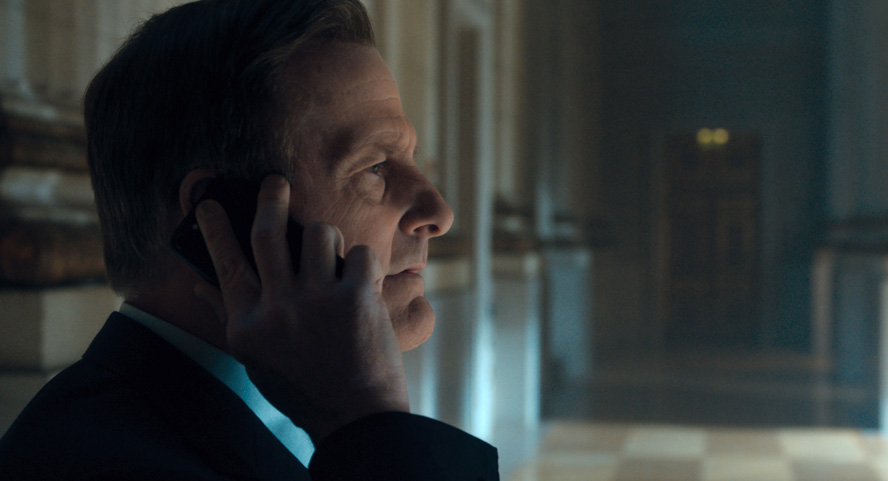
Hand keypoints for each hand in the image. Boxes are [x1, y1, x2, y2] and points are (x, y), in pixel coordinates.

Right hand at [193, 174, 408, 441]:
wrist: (355, 417)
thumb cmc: (305, 388)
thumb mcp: (256, 359)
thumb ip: (230, 317)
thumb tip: (199, 285)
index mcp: (248, 324)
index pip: (226, 265)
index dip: (216, 230)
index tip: (208, 202)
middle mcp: (276, 308)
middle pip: (268, 234)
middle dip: (271, 199)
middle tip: (276, 182)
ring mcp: (316, 301)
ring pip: (320, 234)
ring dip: (329, 239)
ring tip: (334, 259)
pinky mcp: (356, 298)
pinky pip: (359, 254)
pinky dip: (365, 263)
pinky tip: (366, 282)